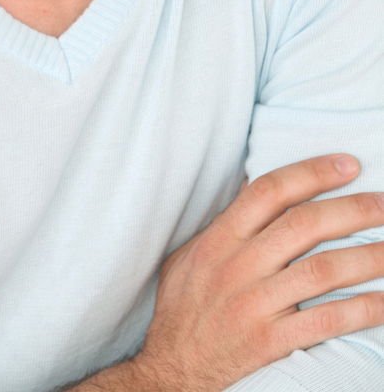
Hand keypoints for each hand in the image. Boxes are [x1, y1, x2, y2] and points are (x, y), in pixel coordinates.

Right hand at [133, 154, 383, 391]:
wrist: (171, 369)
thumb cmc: (182, 309)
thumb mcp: (188, 256)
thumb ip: (222, 226)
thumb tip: (257, 192)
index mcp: (219, 239)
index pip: (270, 192)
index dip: (311, 173)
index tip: (347, 165)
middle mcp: (239, 266)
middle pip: (304, 225)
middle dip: (351, 209)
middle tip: (383, 202)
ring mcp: (256, 304)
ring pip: (323, 270)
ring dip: (367, 256)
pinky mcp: (270, 342)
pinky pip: (326, 321)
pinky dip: (362, 309)